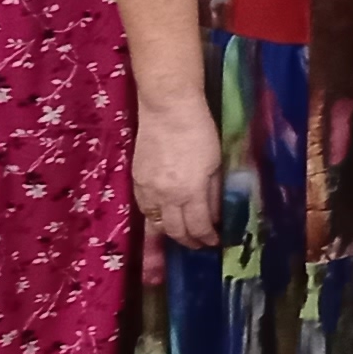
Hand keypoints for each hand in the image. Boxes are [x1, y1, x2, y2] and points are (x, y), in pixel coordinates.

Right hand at [130, 97, 225, 250]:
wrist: (168, 109)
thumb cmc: (200, 132)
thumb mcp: (215, 165)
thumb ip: (213, 194)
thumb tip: (214, 216)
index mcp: (190, 192)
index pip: (198, 227)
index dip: (207, 239)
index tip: (214, 242)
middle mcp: (166, 196)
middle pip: (175, 231)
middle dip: (189, 241)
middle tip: (199, 243)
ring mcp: (147, 189)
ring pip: (156, 223)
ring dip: (170, 232)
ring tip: (182, 232)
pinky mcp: (136, 179)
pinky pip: (144, 208)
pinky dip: (155, 217)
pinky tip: (163, 215)